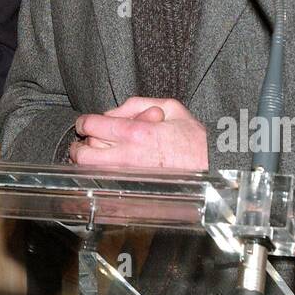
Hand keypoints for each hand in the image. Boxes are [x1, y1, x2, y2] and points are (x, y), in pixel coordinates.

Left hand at [68, 97, 208, 171]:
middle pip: (84, 153)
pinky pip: (107, 183)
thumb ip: (137, 104)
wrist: (213, 167)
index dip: (84, 122)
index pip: (92, 126)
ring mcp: (129, 176)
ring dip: (89, 162)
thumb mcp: (171, 108)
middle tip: (86, 142)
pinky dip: (102, 175)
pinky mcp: (134, 189)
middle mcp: (128, 156)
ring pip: (91, 171)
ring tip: (95, 155)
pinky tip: (109, 169)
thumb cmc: (194, 138)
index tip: (86, 123)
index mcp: (136, 132)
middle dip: (80, 146)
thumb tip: (112, 112)